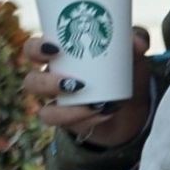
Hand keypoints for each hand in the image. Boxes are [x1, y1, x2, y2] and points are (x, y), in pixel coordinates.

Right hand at [20, 27, 153, 147]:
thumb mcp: (133, 55)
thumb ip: (137, 42)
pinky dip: (86, 120)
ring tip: (93, 104)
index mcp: (59, 57)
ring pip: (44, 112)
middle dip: (46, 83)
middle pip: (31, 82)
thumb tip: (137, 42)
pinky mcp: (69, 124)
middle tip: (73, 82)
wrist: (133, 106)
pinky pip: (68, 126)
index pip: (33, 49)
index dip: (35, 49)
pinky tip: (103, 113)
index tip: (55, 47)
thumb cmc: (124, 71)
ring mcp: (58, 106)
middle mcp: (51, 80)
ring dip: (66, 111)